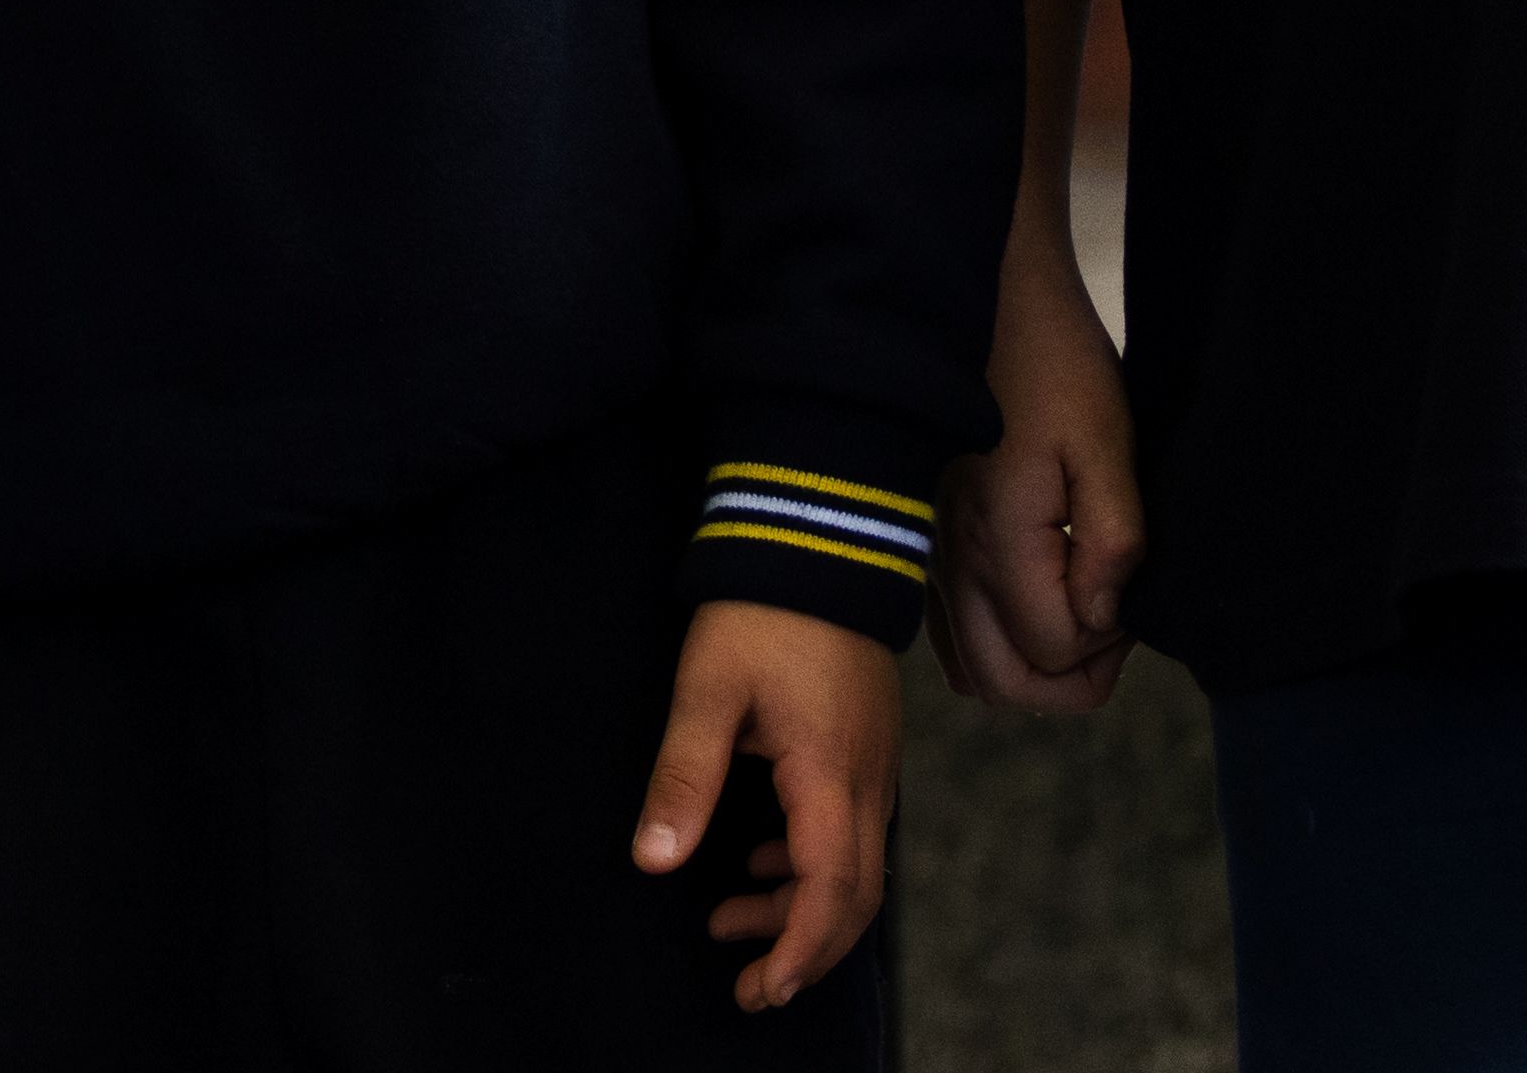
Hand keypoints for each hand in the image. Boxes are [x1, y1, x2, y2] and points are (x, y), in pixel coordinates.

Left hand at [640, 601, 898, 1010]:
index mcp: (830, 777)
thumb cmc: (759, 614)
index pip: (831, 894)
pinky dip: (809, 865)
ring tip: (730, 920)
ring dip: (800, 908)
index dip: (798, 953)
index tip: (759, 988)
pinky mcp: (864, 749)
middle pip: (854, 898)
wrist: (818, 539)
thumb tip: (654, 859)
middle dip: (804, 952)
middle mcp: (866, 783)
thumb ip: (683, 778)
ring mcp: (872, 767)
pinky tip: (760, 861)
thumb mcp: (706, 693)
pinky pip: (850, 832)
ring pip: (854, 869)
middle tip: (748, 984)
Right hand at [937, 256, 1145, 713]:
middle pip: (1008, 686)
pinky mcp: (928, 539)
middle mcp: (952, 560)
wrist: (983, 297)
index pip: (1054, 655)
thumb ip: (1112, 541)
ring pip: (974, 671)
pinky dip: (994, 642)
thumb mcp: (1106, 443)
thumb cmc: (1052, 360)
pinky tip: (1033, 594)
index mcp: (999, 539)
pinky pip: (949, 635)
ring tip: (1077, 603)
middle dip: (1074, 676)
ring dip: (1033, 663)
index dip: (1109, 642)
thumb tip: (1103, 618)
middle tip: (1111, 613)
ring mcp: (932, 553)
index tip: (1128, 582)